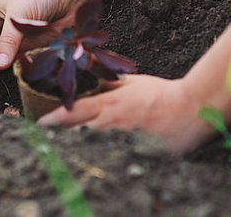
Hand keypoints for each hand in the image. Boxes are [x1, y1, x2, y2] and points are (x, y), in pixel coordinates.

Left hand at [38, 74, 211, 153]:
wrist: (191, 109)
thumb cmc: (161, 93)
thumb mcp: (132, 83)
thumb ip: (109, 82)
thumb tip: (91, 74)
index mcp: (109, 104)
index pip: (73, 112)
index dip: (53, 119)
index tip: (39, 123)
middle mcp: (112, 124)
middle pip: (77, 134)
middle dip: (62, 136)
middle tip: (50, 138)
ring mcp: (123, 141)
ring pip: (92, 147)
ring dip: (80, 146)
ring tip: (69, 148)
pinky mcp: (136, 153)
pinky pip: (112, 157)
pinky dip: (102, 155)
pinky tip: (98, 156)